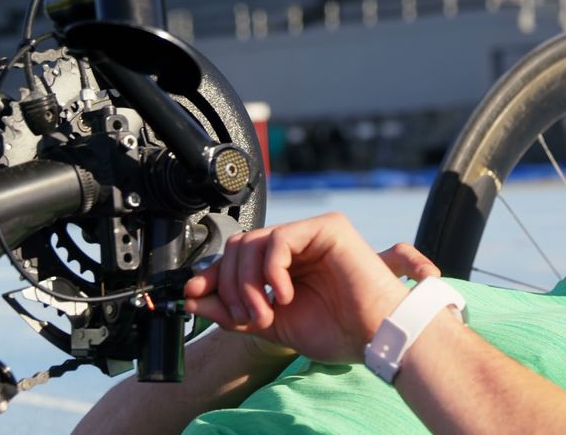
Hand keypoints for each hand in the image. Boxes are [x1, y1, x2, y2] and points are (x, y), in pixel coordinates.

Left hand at [184, 213, 438, 363]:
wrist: (374, 337)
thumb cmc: (337, 331)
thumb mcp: (271, 324)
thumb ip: (233, 311)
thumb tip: (191, 299)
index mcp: (287, 263)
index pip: (238, 256)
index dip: (213, 276)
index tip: (193, 298)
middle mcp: (299, 243)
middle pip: (240, 246)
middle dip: (231, 285)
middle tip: (246, 318)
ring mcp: (314, 232)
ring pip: (255, 241)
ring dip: (249, 283)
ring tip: (266, 312)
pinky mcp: (328, 228)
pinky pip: (280, 239)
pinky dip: (272, 271)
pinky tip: (283, 296)